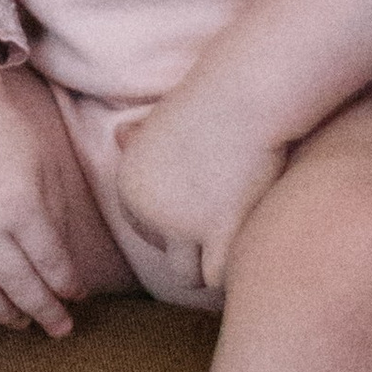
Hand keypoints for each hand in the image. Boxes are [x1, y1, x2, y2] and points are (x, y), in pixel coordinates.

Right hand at [0, 82, 86, 337]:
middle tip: (59, 327)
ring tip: (18, 321)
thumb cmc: (0, 130)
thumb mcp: (43, 164)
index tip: (77, 297)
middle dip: (45, 312)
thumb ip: (55, 213)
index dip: (69, 287)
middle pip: (19, 287)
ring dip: (0, 314)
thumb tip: (61, 263)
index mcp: (21, 207)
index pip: (52, 266)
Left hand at [112, 76, 286, 297]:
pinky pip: (221, 277)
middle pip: (169, 259)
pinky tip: (251, 243)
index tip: (205, 203)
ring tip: (238, 243)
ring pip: (191, 277)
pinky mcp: (219, 232)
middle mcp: (148, 210)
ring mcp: (182, 226)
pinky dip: (236, 268)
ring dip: (214, 265)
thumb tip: (120, 135)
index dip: (176, 226)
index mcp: (129, 185)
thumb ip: (141, 138)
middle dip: (196, 249)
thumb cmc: (212, 99)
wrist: (245, 94)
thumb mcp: (164, 118)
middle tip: (226, 221)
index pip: (146, 231)